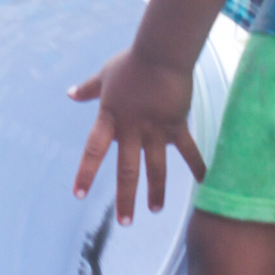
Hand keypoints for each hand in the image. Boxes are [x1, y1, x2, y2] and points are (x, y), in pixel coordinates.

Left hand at [69, 47, 205, 221]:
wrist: (161, 52)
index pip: (93, 150)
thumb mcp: (105, 75)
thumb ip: (89, 89)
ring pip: (156, 168)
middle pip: (127, 170)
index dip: (86, 172)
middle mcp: (131, 129)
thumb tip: (70, 94)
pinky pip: (188, 150)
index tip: (78, 194)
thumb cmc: (131, 62)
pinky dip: (197, 165)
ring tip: (155, 210)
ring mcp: (155, 129)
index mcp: (110, 118)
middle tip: (125, 222)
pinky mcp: (177, 125)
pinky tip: (204, 181)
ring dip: (156, 191)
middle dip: (126, 197)